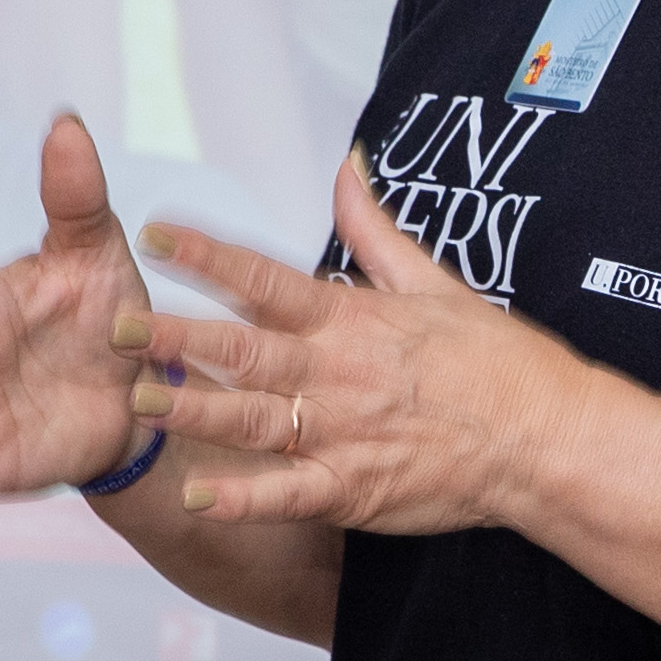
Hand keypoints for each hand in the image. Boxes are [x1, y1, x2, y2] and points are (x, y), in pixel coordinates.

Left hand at [118, 152, 617, 534]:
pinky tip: (198, 496)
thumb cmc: (494, 359)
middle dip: (175, 337)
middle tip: (115, 328)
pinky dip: (243, 496)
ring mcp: (343, 434)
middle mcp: (337, 373)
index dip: (208, 255)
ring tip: (140, 402)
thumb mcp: (434, 280)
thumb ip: (373, 227)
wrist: (545, 437)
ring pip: (252, 419)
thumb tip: (346, 164)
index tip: (157, 232)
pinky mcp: (353, 489)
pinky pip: (287, 494)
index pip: (266, 279)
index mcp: (351, 319)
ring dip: (194, 410)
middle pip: (242, 350)